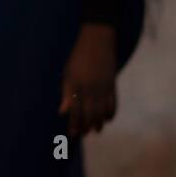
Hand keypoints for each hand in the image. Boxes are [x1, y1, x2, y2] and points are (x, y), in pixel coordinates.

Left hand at [59, 23, 117, 137]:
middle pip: (90, 114)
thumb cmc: (78, 58)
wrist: (98, 42)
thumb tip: (62, 111)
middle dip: (86, 126)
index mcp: (77, 86)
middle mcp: (91, 89)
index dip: (74, 123)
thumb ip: (65, 93)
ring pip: (102, 112)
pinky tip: (106, 119)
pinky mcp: (113, 85)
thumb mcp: (68, 73)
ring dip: (98, 123)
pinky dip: (110, 114)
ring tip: (94, 130)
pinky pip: (113, 104)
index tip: (72, 133)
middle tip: (82, 134)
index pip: (76, 110)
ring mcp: (104, 88)